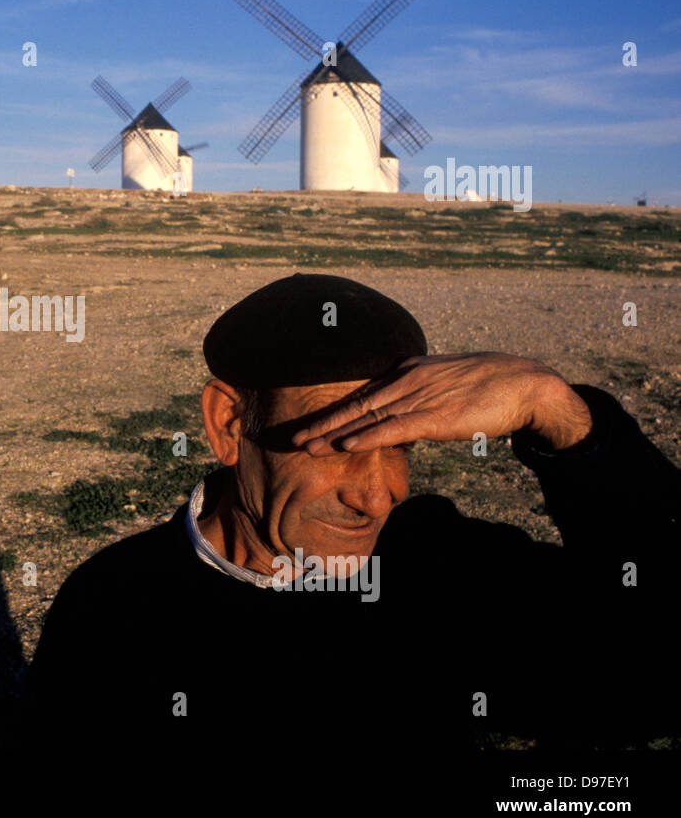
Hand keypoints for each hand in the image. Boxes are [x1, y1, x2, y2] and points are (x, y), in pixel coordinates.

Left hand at [288, 352, 588, 453]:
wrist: (526, 384)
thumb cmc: (489, 387)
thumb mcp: (444, 387)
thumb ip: (419, 398)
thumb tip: (401, 418)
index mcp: (407, 371)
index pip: (361, 392)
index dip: (332, 409)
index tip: (307, 422)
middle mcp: (407, 381)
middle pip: (354, 404)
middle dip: (321, 422)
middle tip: (292, 436)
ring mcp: (420, 397)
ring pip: (366, 418)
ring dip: (333, 434)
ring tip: (306, 446)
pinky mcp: (436, 416)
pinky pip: (393, 429)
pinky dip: (365, 437)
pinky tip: (344, 446)